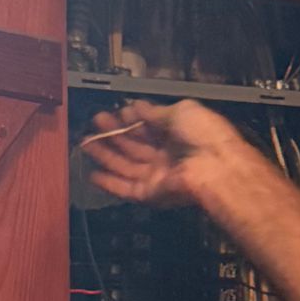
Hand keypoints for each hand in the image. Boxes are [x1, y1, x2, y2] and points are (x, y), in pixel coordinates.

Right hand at [81, 98, 245, 207]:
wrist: (214, 167)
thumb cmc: (202, 134)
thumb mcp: (182, 110)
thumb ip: (156, 112)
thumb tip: (136, 106)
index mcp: (177, 134)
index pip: (148, 128)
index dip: (131, 120)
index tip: (115, 111)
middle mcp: (166, 155)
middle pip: (134, 146)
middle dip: (113, 134)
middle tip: (94, 122)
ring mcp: (158, 176)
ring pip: (126, 166)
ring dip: (105, 155)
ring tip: (85, 142)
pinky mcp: (150, 194)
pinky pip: (126, 189)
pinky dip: (109, 183)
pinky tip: (92, 174)